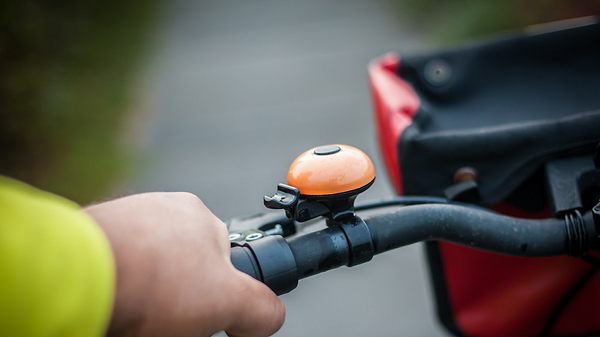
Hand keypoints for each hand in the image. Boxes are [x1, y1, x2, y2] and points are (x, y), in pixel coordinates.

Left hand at [85, 192, 284, 336]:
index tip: (203, 316)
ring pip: (147, 269)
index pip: (221, 261)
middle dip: (182, 298)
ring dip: (149, 295)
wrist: (78, 276)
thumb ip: (261, 307)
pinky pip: (116, 268)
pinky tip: (115, 304)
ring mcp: (121, 221)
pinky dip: (120, 289)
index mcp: (198, 216)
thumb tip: (270, 317)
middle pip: (182, 266)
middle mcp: (159, 211)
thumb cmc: (154, 281)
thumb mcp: (228, 300)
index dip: (217, 295)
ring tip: (137, 315)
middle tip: (168, 319)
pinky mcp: (89, 239)